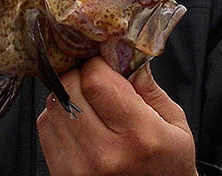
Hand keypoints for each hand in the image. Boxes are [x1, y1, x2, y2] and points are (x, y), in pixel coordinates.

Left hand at [37, 57, 197, 175]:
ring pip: (54, 105)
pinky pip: (45, 127)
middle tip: (97, 80)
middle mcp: (104, 153)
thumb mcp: (176, 127)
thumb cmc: (167, 167)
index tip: (106, 65)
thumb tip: (126, 57)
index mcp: (138, 136)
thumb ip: (150, 89)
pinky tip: (80, 122)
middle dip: (81, 75)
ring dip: (69, 95)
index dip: (98, 64)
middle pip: (70, 89)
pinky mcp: (62, 173)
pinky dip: (59, 116)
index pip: (96, 81)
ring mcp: (79, 166)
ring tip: (91, 104)